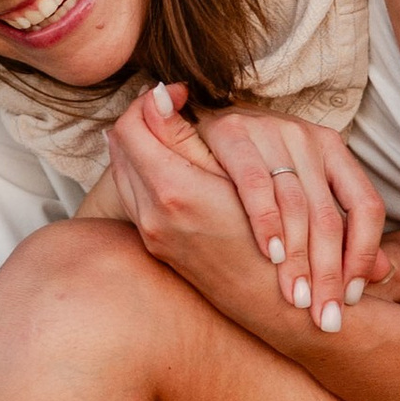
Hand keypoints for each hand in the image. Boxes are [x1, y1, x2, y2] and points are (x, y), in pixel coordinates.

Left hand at [104, 82, 309, 343]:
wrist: (279, 307)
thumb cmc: (275, 241)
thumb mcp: (236, 179)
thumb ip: (187, 138)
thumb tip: (155, 95)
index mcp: (172, 192)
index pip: (131, 127)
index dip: (151, 101)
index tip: (179, 93)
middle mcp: (150, 215)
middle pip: (120, 147)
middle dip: (142, 119)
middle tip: (173, 105)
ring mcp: (149, 233)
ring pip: (124, 170)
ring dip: (143, 144)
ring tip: (174, 129)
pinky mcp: (156, 245)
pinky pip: (135, 193)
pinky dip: (147, 171)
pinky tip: (178, 164)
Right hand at [184, 95, 387, 332]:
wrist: (193, 126)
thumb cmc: (250, 172)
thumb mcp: (300, 195)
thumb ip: (339, 231)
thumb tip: (385, 275)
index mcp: (333, 150)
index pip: (366, 206)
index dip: (365, 255)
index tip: (353, 297)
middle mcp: (309, 138)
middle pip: (331, 217)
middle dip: (329, 274)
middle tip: (325, 317)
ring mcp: (273, 132)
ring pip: (297, 206)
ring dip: (298, 259)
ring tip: (297, 298)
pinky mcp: (234, 133)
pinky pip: (256, 184)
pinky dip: (266, 222)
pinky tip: (270, 255)